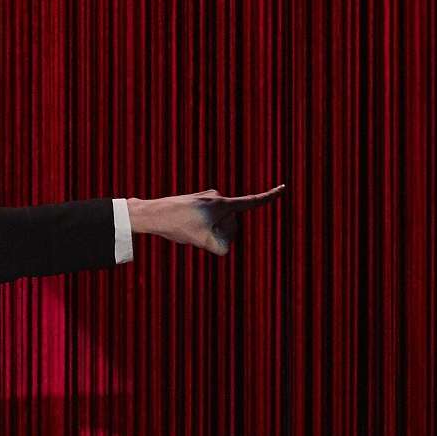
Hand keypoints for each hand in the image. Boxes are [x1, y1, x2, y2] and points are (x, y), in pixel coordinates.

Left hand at [129, 185, 283, 255]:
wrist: (154, 214)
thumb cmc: (178, 226)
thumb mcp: (202, 242)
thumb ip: (222, 247)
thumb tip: (226, 246)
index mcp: (221, 204)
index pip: (250, 202)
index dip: (268, 197)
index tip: (283, 188)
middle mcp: (217, 198)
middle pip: (231, 224)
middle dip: (220, 233)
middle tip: (198, 234)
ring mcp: (208, 200)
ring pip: (219, 224)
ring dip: (209, 232)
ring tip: (189, 230)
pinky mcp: (199, 203)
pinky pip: (209, 221)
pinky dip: (201, 228)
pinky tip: (186, 228)